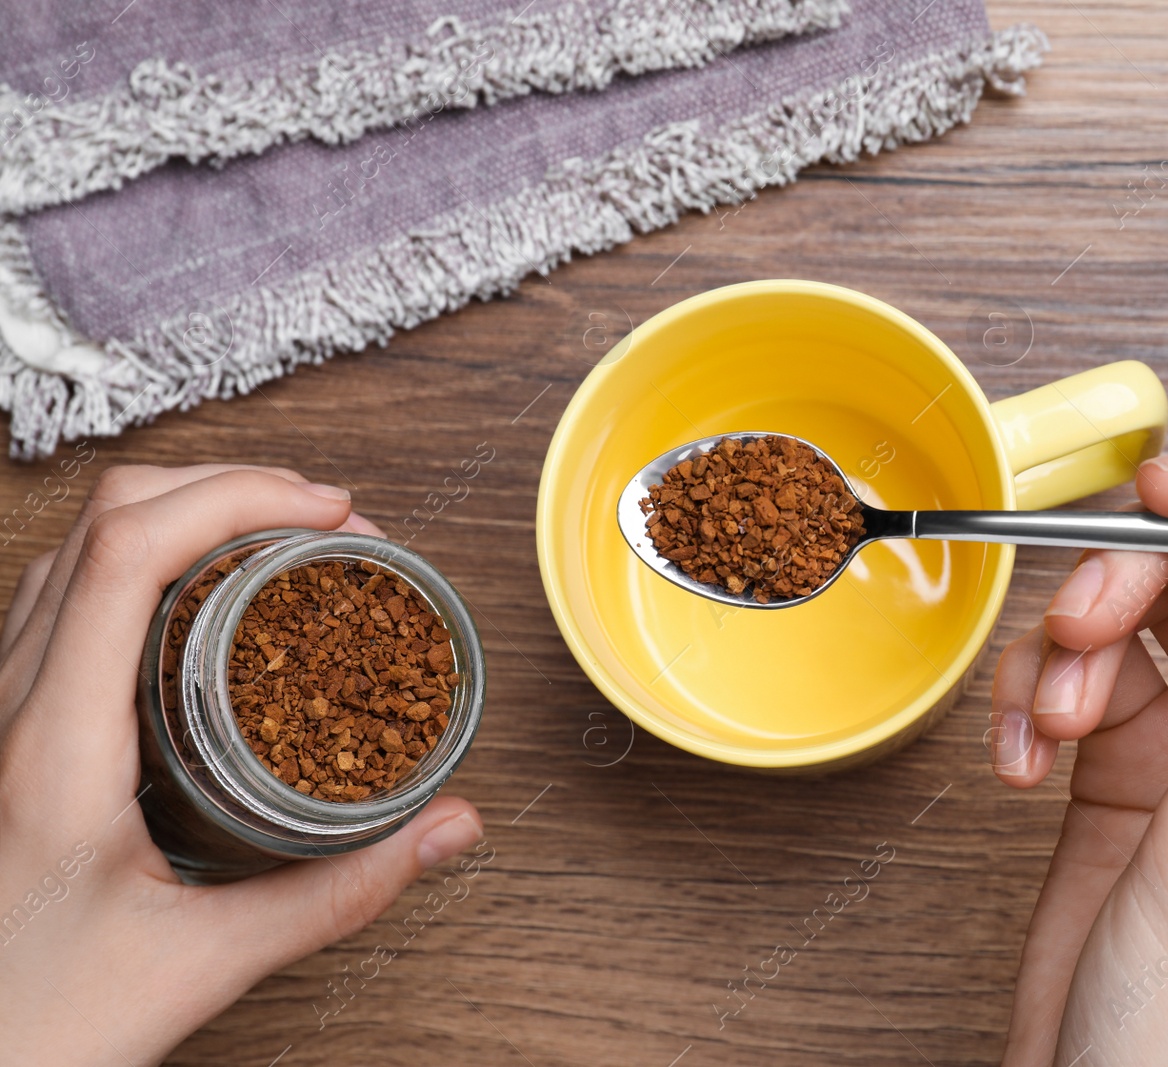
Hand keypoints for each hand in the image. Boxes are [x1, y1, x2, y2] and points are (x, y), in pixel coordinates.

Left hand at [0, 465, 483, 1064]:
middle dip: (230, 486)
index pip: (130, 551)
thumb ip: (336, 894)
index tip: (334, 513)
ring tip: (282, 538)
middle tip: (329, 518)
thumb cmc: (35, 1021)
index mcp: (53, 745)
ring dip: (185, 510)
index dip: (240, 498)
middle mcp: (11, 707)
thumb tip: (445, 828)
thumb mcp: (201, 964)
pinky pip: (67, 594)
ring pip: (78, 545)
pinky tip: (210, 600)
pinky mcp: (9, 728)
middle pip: (105, 517)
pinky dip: (147, 557)